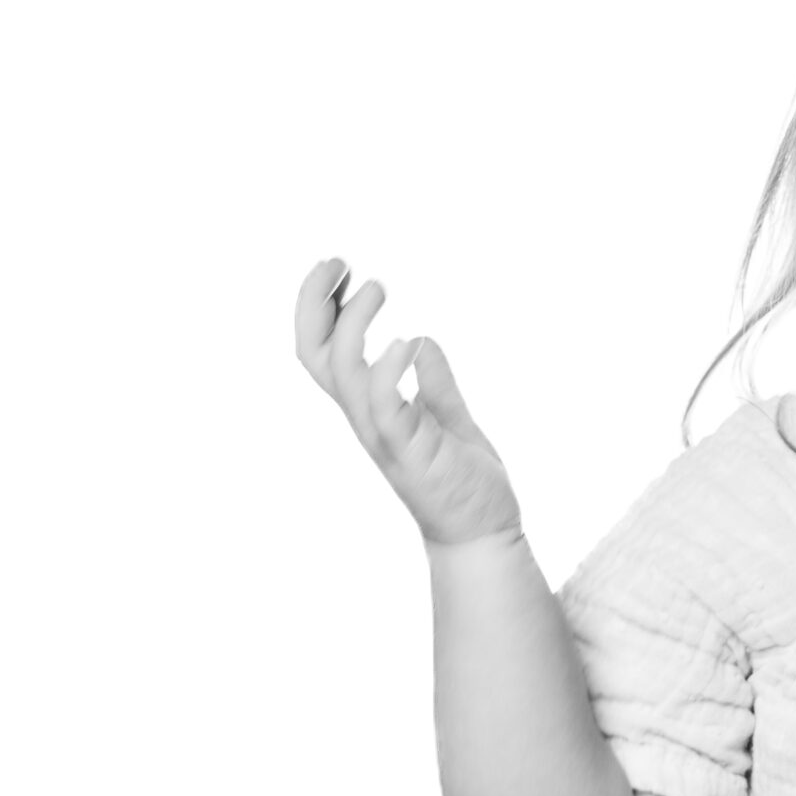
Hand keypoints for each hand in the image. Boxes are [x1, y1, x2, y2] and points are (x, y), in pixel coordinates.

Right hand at [294, 259, 523, 546]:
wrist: (482, 533)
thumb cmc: (462, 480)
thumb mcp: (447, 417)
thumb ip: (433, 384)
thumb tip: (423, 343)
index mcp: (371, 407)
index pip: (322, 352)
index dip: (317, 308)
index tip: (336, 268)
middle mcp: (367, 419)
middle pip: (314, 357)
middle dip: (314, 306)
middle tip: (339, 262)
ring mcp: (385, 436)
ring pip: (343, 376)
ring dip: (353, 326)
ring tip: (379, 287)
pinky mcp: (412, 452)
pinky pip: (386, 409)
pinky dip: (390, 372)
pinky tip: (409, 341)